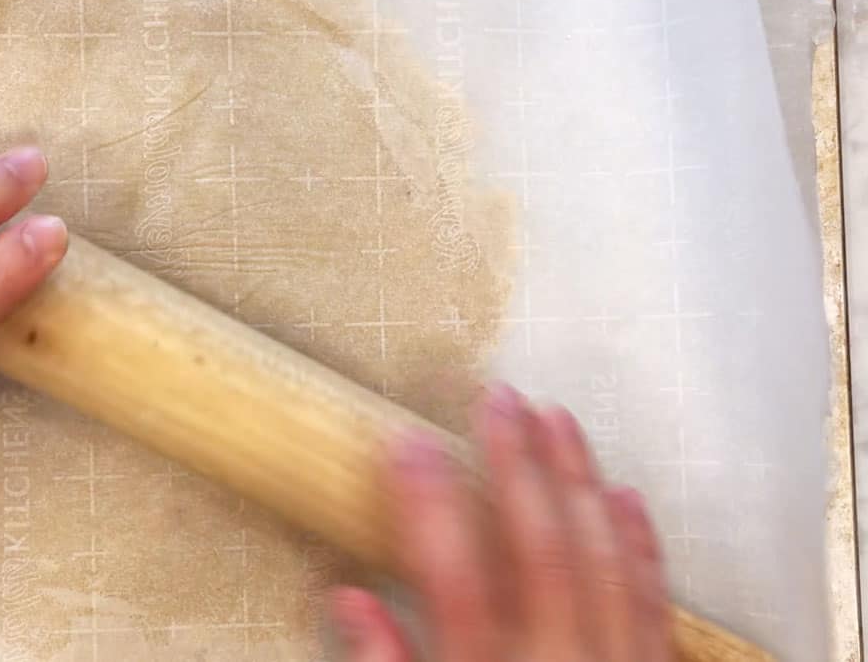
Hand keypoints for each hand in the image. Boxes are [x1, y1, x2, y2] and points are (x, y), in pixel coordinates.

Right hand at [330, 385, 670, 660]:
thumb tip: (347, 599)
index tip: (406, 441)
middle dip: (517, 465)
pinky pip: (655, 603)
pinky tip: (626, 495)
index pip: (451, 578)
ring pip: (604, 560)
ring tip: (559, 419)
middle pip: (540, 549)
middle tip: (497, 398)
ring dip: (581, 482)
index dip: (427, 503)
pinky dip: (642, 544)